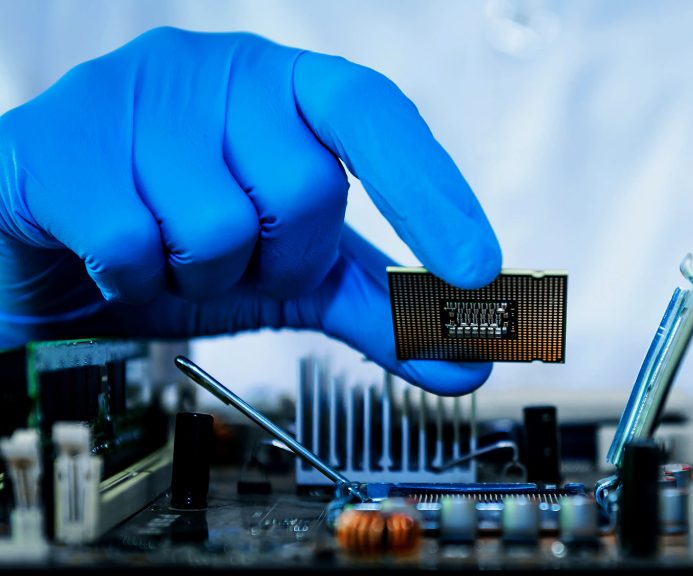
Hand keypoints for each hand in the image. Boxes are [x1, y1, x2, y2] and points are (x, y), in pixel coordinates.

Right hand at [0, 27, 500, 394]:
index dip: (430, 190)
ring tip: (174, 254)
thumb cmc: (185, 239)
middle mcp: (219, 70)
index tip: (477, 269)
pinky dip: (137, 280)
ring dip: (206, 275)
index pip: (375, 114)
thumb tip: (468, 361)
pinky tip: (119, 257)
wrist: (57, 245)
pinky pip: (133, 244)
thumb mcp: (298, 274)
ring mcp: (134, 92)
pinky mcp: (61, 138)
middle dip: (281, 258)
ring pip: (218, 225)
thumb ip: (383, 311)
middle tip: (243, 258)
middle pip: (303, 190)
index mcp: (290, 87)